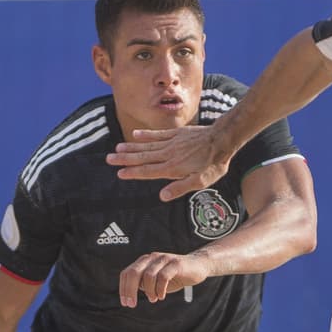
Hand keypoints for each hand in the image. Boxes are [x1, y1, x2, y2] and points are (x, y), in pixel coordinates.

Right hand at [106, 127, 229, 201]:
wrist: (222, 139)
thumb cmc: (213, 163)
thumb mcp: (201, 182)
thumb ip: (181, 188)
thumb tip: (162, 196)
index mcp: (172, 168)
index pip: (148, 171)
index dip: (133, 173)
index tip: (119, 173)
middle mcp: (168, 155)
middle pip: (142, 157)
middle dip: (125, 159)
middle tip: (109, 159)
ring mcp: (171, 143)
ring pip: (147, 146)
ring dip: (131, 147)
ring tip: (116, 149)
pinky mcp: (176, 134)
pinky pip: (157, 135)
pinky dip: (145, 135)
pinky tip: (135, 135)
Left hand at [119, 251, 211, 304]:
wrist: (198, 266)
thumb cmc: (175, 275)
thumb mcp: (156, 281)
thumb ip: (144, 284)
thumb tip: (130, 294)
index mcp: (144, 261)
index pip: (127, 273)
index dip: (123, 289)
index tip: (126, 303)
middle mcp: (152, 258)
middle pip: (133, 273)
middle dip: (130, 290)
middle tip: (131, 304)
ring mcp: (164, 259)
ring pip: (148, 275)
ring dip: (149, 291)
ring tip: (153, 299)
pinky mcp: (176, 264)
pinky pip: (163, 277)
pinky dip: (160, 289)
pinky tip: (162, 296)